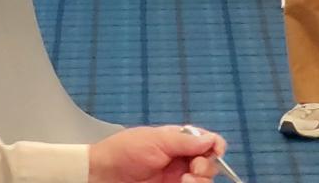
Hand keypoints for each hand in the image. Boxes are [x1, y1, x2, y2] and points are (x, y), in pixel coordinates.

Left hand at [87, 125, 226, 182]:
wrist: (101, 175)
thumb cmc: (123, 152)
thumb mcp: (155, 139)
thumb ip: (184, 140)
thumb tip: (210, 140)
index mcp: (178, 142)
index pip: (206, 142)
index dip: (215, 145)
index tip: (216, 150)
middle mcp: (179, 161)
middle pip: (209, 164)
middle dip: (207, 165)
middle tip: (194, 168)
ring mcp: (175, 180)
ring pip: (203, 181)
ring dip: (202, 180)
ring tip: (187, 180)